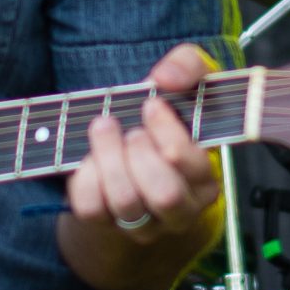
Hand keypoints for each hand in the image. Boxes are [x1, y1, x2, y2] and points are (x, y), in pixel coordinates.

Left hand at [59, 44, 223, 289]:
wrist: (128, 140)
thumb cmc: (164, 113)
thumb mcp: (185, 80)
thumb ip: (187, 66)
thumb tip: (166, 77)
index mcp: (205, 179)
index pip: (192, 166)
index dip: (168, 133)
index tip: (151, 105)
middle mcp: (180, 209)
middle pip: (164, 195)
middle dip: (140, 153)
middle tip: (130, 129)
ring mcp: (143, 222)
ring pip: (126, 203)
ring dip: (109, 157)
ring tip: (105, 128)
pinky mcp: (106, 223)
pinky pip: (91, 208)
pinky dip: (85, 176)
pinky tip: (90, 155)